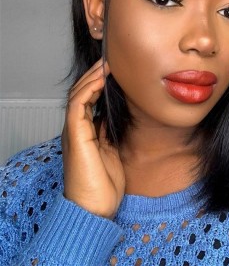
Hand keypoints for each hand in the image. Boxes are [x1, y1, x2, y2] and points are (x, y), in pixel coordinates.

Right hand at [62, 59, 125, 218]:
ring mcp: (74, 131)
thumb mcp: (111, 150)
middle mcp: (77, 128)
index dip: (99, 83)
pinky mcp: (75, 134)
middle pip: (82, 93)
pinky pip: (78, 105)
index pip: (89, 99)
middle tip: (110, 60)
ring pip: (78, 95)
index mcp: (85, 131)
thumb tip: (114, 115)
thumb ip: (109, 131)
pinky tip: (102, 79)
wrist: (95, 207)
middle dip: (96, 75)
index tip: (114, 71)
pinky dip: (89, 89)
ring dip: (92, 77)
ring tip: (106, 64)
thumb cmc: (103, 184)